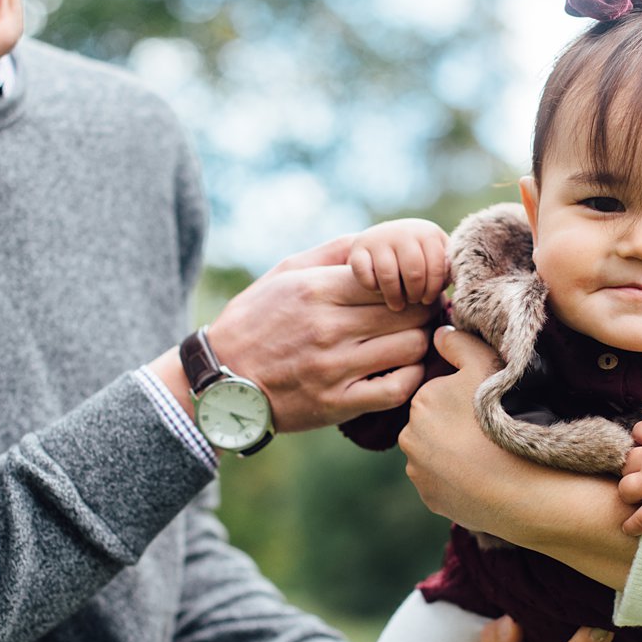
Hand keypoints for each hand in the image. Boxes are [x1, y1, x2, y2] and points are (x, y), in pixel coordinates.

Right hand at [192, 234, 437, 431]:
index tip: (410, 289)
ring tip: (410, 340)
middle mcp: (328, 328)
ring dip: (418, 342)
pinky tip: (402, 369)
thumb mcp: (285, 273)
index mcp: (316, 290)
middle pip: (408, 312)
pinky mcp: (338, 404)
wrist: (220, 380)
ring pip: (411, 347)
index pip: (390, 278)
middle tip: (420, 314)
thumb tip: (376, 238)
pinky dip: (410, 377)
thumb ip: (333, 252)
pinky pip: (398, 388)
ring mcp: (334, 368)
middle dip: (421, 310)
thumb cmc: (256, 320)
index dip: (409, 282)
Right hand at [349, 219, 449, 311]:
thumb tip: (456, 288)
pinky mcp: (358, 248)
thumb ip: (447, 269)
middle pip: (414, 273)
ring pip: (388, 276)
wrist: (384, 238)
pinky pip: (365, 275)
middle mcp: (403, 231)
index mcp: (428, 233)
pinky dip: (372, 288)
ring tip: (397, 304)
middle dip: (415, 294)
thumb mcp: (436, 256)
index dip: (433, 289)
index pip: (436, 267)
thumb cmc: (419, 256)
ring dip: (394, 296)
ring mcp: (379, 238)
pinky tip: (378, 290)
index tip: (428, 300)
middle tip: (413, 302)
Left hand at [399, 327, 637, 589]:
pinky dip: (457, 481)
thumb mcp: (486, 365)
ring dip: (454, 454)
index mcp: (420, 401)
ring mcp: (418, 471)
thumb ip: (459, 343)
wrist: (522, 488)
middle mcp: (408, 436)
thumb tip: (438, 335)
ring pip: (435, 454)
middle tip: (490, 432)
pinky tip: (482, 477)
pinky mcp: (429, 499)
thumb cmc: (505, 420)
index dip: (466, 398)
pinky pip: (441, 484)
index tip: (488, 407)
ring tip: (488, 456)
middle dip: (455, 426)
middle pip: (434, 424)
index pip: (439, 393)